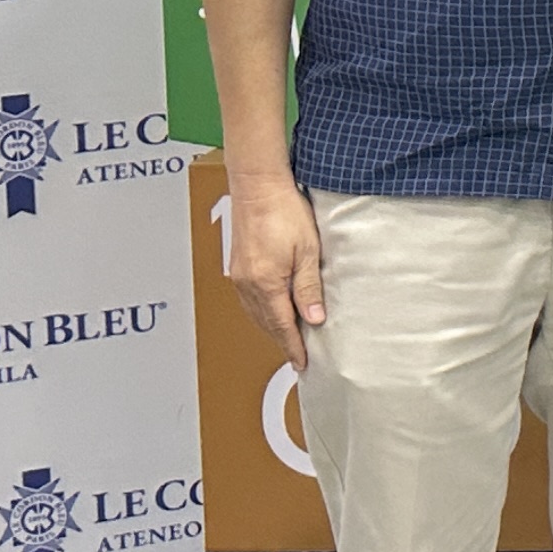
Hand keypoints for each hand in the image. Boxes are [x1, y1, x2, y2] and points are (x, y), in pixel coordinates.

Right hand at [226, 165, 323, 371]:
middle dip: (283, 341)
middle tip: (300, 356)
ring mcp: (240, 276)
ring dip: (273, 327)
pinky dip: (263, 312)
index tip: (302, 363)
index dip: (293, 346)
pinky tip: (274, 311)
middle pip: (267, 323)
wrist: (258, 188)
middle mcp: (248, 284)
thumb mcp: (308, 251)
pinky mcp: (239, 267)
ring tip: (290, 338)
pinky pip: (251, 300)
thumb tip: (313, 319)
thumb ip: (309, 287)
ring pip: (256, 313)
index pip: (281, 326)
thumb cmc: (285, 212)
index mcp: (266, 283)